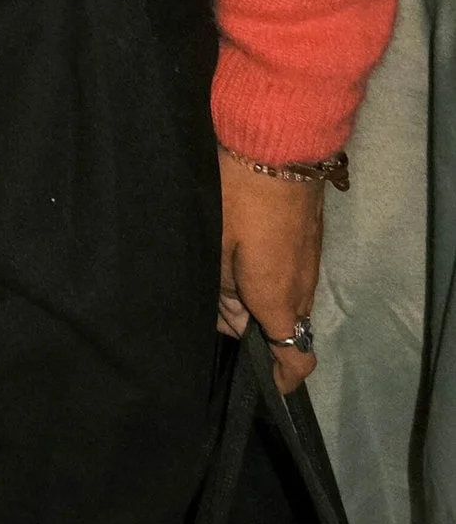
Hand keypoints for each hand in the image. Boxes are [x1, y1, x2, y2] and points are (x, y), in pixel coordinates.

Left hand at [218, 147, 325, 395]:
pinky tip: (236, 244)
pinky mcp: (310, 236)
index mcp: (279, 299)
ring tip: (219, 264)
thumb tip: (228, 316)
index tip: (262, 381)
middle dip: (248, 322)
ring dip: (255, 292)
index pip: (295, 359)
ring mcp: (310, 260)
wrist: (278, 142)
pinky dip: (265, 269)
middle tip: (213, 297)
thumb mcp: (216, 246)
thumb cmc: (239, 198)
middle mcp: (302, 287)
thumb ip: (221, 290)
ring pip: (282, 294)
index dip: (281, 379)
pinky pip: (289, 269)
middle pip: (280, 324)